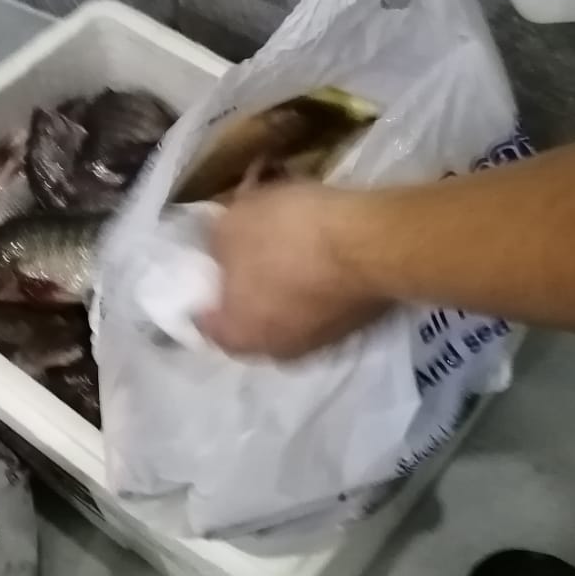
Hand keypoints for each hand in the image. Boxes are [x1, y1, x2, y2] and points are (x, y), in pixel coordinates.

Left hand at [197, 183, 386, 359]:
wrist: (374, 244)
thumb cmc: (290, 236)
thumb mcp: (233, 224)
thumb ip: (216, 244)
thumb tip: (218, 252)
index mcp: (238, 336)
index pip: (203, 321)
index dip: (200, 288)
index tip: (205, 261)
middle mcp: (276, 351)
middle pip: (249, 315)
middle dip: (245, 283)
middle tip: (246, 247)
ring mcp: (320, 342)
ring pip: (288, 308)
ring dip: (283, 280)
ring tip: (287, 239)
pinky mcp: (355, 326)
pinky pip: (321, 300)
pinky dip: (315, 278)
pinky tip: (319, 245)